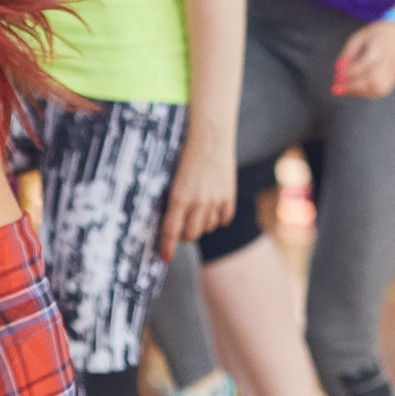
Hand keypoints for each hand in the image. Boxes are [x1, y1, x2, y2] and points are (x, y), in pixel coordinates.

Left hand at [159, 131, 235, 260]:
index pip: (171, 231)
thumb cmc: (186, 156)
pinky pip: (223, 220)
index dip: (167, 247)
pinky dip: (217, 218)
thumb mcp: (174, 180)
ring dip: (201, 224)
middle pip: (190, 235)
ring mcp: (215, 200)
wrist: (211, 138)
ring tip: (198, 209)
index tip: (165, 257)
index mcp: (178, 197)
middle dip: (184, 235)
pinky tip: (213, 208)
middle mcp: (197, 202)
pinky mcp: (229, 196)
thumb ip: (174, 201)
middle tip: (182, 226)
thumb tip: (172, 223)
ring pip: (207, 228)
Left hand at [334, 19, 394, 99]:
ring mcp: (394, 71)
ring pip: (378, 90)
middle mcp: (389, 60)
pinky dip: (366, 94)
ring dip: (359, 93)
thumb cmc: (375, 35)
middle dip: (353, 87)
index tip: (337, 76)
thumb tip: (338, 69)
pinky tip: (355, 90)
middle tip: (336, 88)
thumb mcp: (358, 37)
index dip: (350, 72)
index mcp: (380, 46)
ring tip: (345, 90)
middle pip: (373, 80)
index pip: (365, 63)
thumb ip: (348, 52)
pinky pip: (381, 91)